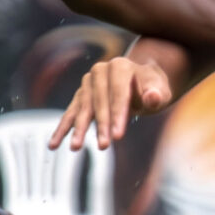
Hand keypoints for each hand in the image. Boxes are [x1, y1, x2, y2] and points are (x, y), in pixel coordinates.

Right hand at [53, 56, 176, 151]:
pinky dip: (62, 129)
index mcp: (120, 66)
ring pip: (82, 108)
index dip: (118, 114)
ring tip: (75, 148)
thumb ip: (157, 95)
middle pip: (99, 101)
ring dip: (78, 129)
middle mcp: (100, 71)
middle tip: (103, 146)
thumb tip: (152, 97)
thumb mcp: (161, 92)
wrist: (141, 81)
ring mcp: (88, 83)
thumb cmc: (153, 89)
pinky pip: (70, 113)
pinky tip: (53, 145)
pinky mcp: (81, 95)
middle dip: (101, 124)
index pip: (118, 93)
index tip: (118, 136)